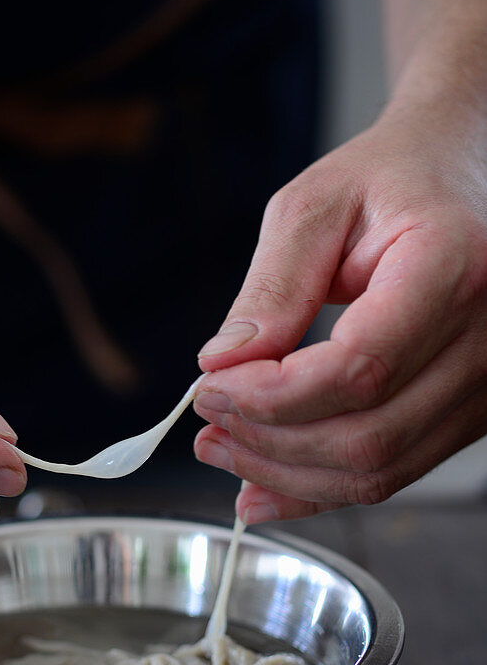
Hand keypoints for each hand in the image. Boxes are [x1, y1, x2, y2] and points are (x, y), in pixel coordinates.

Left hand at [194, 103, 486, 521]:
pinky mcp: (469, 413)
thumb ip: (272, 286)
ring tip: (222, 448)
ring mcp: (486, 384)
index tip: (211, 387)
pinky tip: (262, 485)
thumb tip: (223, 363)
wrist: (456, 177)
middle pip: (367, 435)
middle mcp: (486, 337)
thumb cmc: (392, 180)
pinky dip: (318, 488)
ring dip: (285, 474)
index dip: (273, 395)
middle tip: (207, 419)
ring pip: (378, 469)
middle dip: (268, 440)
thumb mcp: (316, 206)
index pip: (359, 368)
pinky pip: (391, 473)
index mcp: (453, 266)